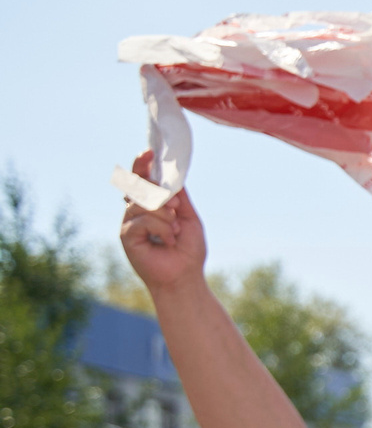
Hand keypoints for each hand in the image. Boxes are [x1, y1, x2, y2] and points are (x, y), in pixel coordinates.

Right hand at [116, 154, 208, 293]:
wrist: (185, 276)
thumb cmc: (188, 250)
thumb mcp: (188, 217)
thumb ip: (179, 196)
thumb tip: (172, 175)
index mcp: (151, 205)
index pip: (142, 179)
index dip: (142, 164)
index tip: (148, 151)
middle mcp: (136, 211)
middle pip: (141, 187)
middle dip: (162, 196)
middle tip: (177, 209)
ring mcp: (129, 222)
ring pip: (144, 203)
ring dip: (165, 216)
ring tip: (173, 231)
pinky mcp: (126, 235)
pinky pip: (142, 219)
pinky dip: (160, 228)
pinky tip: (166, 241)